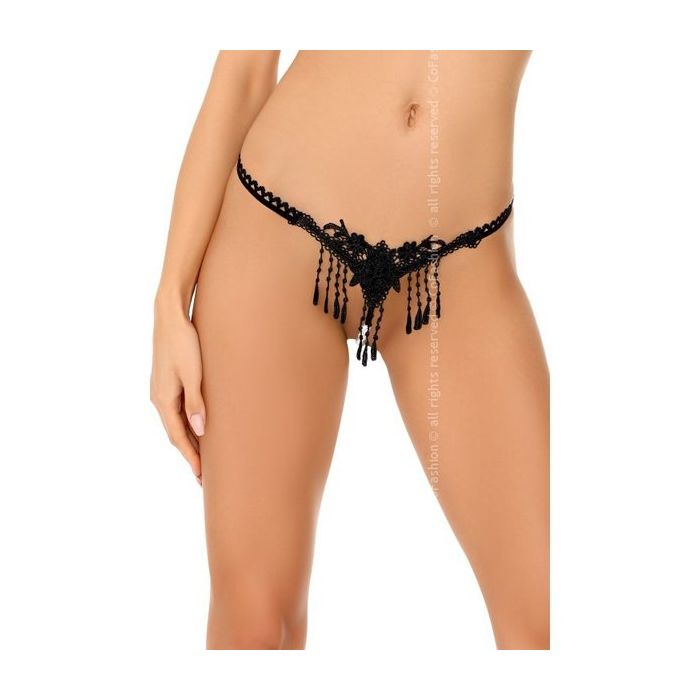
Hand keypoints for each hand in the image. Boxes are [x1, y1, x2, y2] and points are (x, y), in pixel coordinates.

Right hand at [150, 303, 205, 484]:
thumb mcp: (194, 374)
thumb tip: (201, 430)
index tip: (202, 477)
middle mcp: (159, 398)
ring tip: (204, 457)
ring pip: (177, 423)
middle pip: (176, 434)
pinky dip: (187, 425)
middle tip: (204, 476)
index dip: (191, 458)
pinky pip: (177, 411)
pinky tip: (198, 428)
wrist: (170, 316)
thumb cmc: (184, 342)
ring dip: (189, 440)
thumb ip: (197, 402)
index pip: (178, 438)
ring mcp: (162, 390)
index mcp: (163, 400)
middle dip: (190, 454)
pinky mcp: (168, 382)